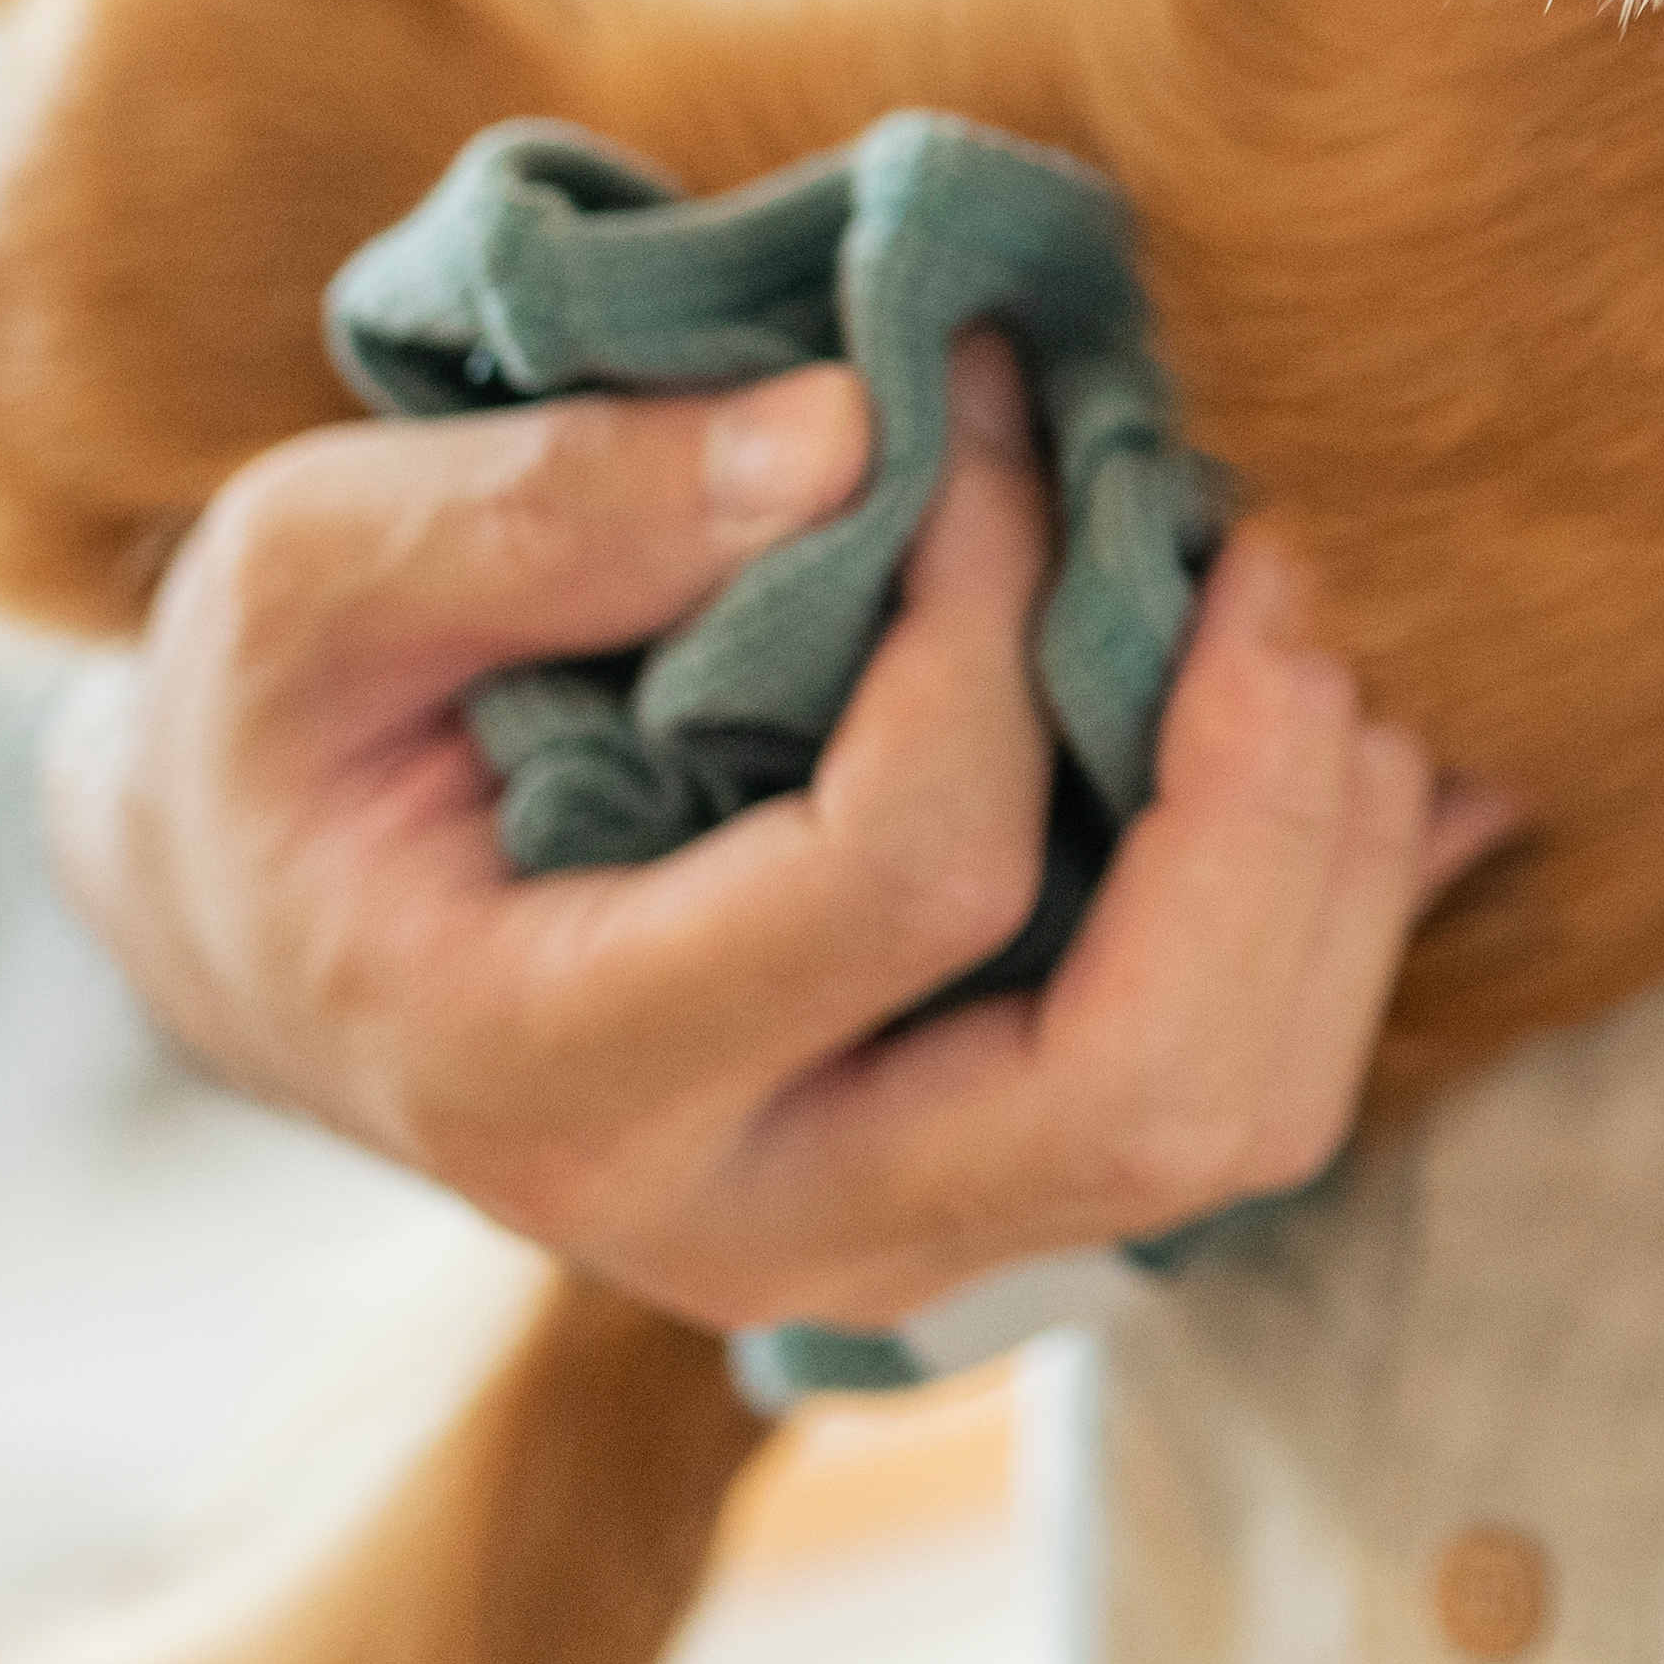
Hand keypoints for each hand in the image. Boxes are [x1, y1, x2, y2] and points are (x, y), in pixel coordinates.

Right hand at [45, 343, 1505, 1337]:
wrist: (282, 919)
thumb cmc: (292, 730)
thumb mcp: (313, 581)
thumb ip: (555, 504)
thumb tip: (855, 432)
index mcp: (545, 1081)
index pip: (903, 875)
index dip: (998, 623)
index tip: (997, 421)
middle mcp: (742, 1226)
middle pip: (1141, 1088)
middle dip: (1263, 798)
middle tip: (1274, 551)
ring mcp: (886, 1241)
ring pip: (1235, 1115)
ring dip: (1332, 852)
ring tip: (1315, 613)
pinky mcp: (984, 1190)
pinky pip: (1245, 1087)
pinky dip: (1344, 901)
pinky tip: (1381, 725)